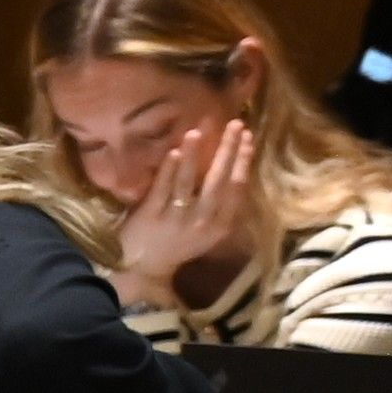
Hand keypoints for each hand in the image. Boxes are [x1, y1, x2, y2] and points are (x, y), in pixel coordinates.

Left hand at [114, 118, 261, 312]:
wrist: (143, 268)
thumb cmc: (177, 244)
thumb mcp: (207, 231)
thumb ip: (219, 207)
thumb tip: (232, 169)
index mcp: (220, 225)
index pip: (236, 187)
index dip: (243, 161)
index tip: (248, 137)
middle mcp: (202, 222)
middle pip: (218, 180)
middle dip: (228, 150)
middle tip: (235, 124)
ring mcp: (176, 219)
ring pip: (188, 182)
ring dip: (194, 155)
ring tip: (197, 132)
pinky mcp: (151, 217)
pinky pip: (162, 189)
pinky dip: (169, 170)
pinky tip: (174, 152)